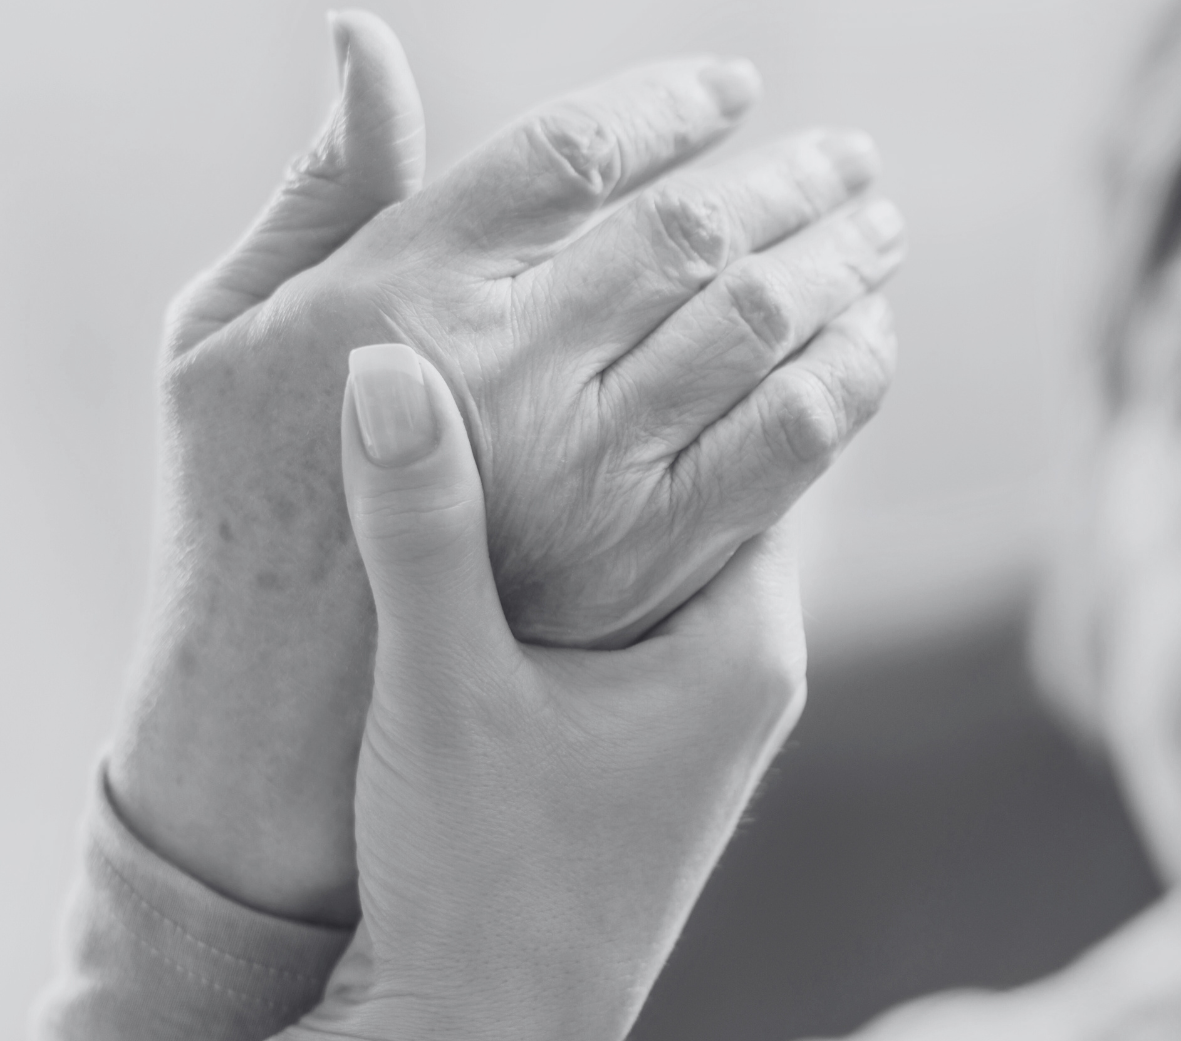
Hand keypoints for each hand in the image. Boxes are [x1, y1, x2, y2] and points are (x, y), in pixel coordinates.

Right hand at [112, 11, 896, 924]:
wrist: (480, 1032)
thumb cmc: (474, 884)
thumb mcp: (439, 696)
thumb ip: (419, 528)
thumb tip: (385, 365)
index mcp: (731, 644)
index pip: (786, 440)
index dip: (787, 324)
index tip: (791, 220)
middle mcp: (747, 669)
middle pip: (772, 468)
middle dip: (774, 350)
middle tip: (795, 225)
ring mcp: (710, 709)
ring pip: (721, 523)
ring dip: (710, 421)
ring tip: (704, 310)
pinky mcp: (662, 739)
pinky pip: (675, 581)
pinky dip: (657, 498)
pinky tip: (602, 462)